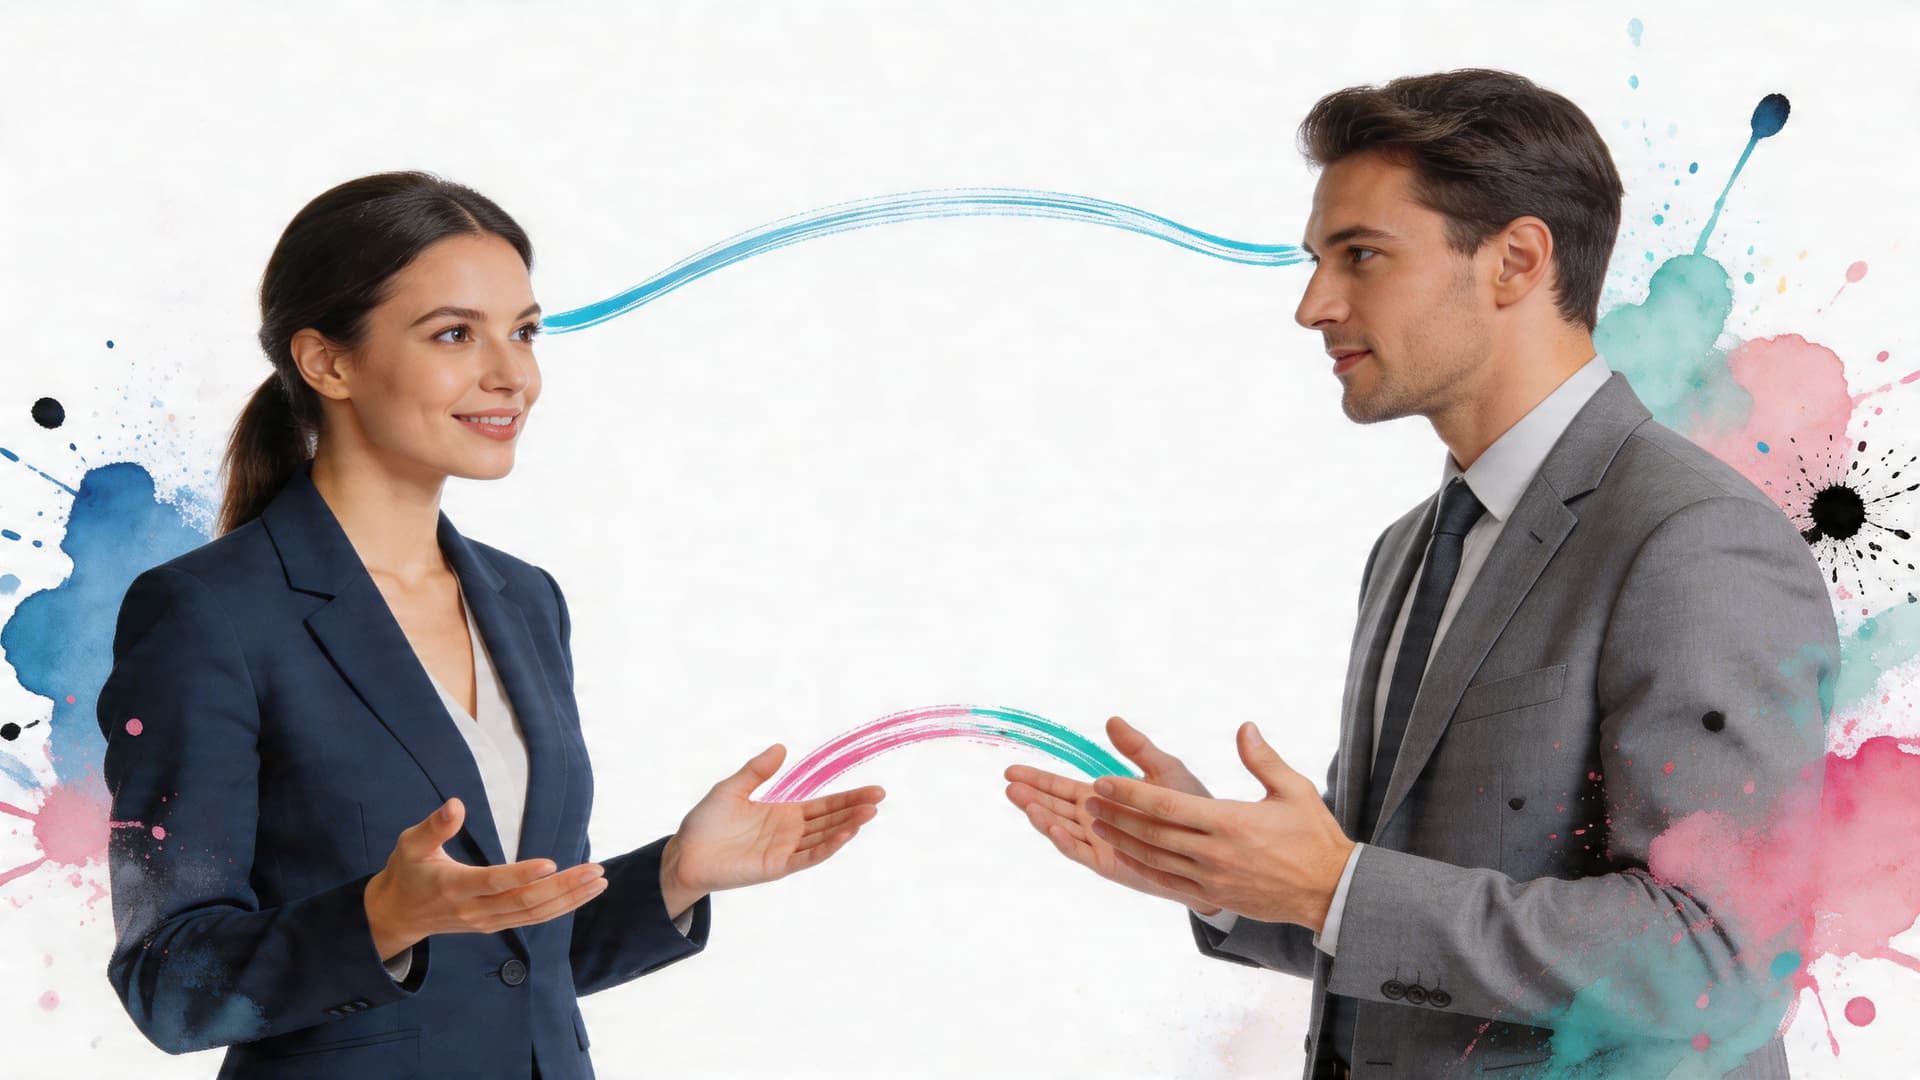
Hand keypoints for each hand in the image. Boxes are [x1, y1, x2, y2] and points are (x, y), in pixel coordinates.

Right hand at [363, 797, 606, 960]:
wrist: (397, 915)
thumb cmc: (407, 872)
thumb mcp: (410, 845)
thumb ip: (434, 826)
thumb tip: (455, 804)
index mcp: (454, 887)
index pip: (493, 882)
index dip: (521, 874)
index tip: (550, 863)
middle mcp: (474, 910)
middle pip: (524, 902)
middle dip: (563, 887)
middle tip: (595, 870)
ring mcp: (487, 921)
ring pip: (534, 914)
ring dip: (569, 899)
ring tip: (599, 881)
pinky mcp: (495, 924)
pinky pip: (532, 919)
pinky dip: (559, 908)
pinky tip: (582, 894)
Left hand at [660, 744, 884, 916]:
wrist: (685, 853)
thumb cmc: (706, 823)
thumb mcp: (732, 788)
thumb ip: (757, 771)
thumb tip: (782, 747)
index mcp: (784, 814)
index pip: (825, 805)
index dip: (848, 797)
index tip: (874, 790)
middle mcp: (790, 833)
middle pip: (830, 819)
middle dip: (855, 809)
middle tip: (879, 797)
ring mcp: (785, 851)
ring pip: (824, 838)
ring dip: (846, 826)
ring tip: (868, 813)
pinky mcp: (776, 867)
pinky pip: (806, 857)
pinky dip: (826, 847)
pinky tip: (844, 834)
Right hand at [1004, 716, 1219, 911]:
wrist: (1212, 844)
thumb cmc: (1191, 807)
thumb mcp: (1163, 769)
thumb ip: (1136, 748)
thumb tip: (1112, 720)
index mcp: (1102, 799)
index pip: (1062, 788)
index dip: (1038, 780)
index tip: (1012, 771)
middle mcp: (1096, 822)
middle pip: (1054, 807)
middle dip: (1032, 796)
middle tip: (1008, 785)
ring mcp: (1100, 844)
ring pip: (1062, 829)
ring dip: (1042, 816)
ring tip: (1021, 801)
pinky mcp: (1110, 863)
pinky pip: (1082, 852)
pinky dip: (1065, 840)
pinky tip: (1052, 827)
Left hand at [1083, 722, 1353, 929]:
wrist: (1331, 891)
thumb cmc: (1313, 836)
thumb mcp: (1294, 790)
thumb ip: (1263, 759)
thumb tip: (1244, 727)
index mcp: (1229, 822)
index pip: (1167, 806)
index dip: (1130, 794)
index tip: (1103, 782)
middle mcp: (1215, 853)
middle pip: (1152, 833)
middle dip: (1116, 816)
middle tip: (1087, 801)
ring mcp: (1212, 878)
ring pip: (1155, 859)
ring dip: (1122, 841)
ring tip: (1097, 825)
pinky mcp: (1214, 896)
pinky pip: (1169, 882)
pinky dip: (1143, 867)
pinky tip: (1126, 856)